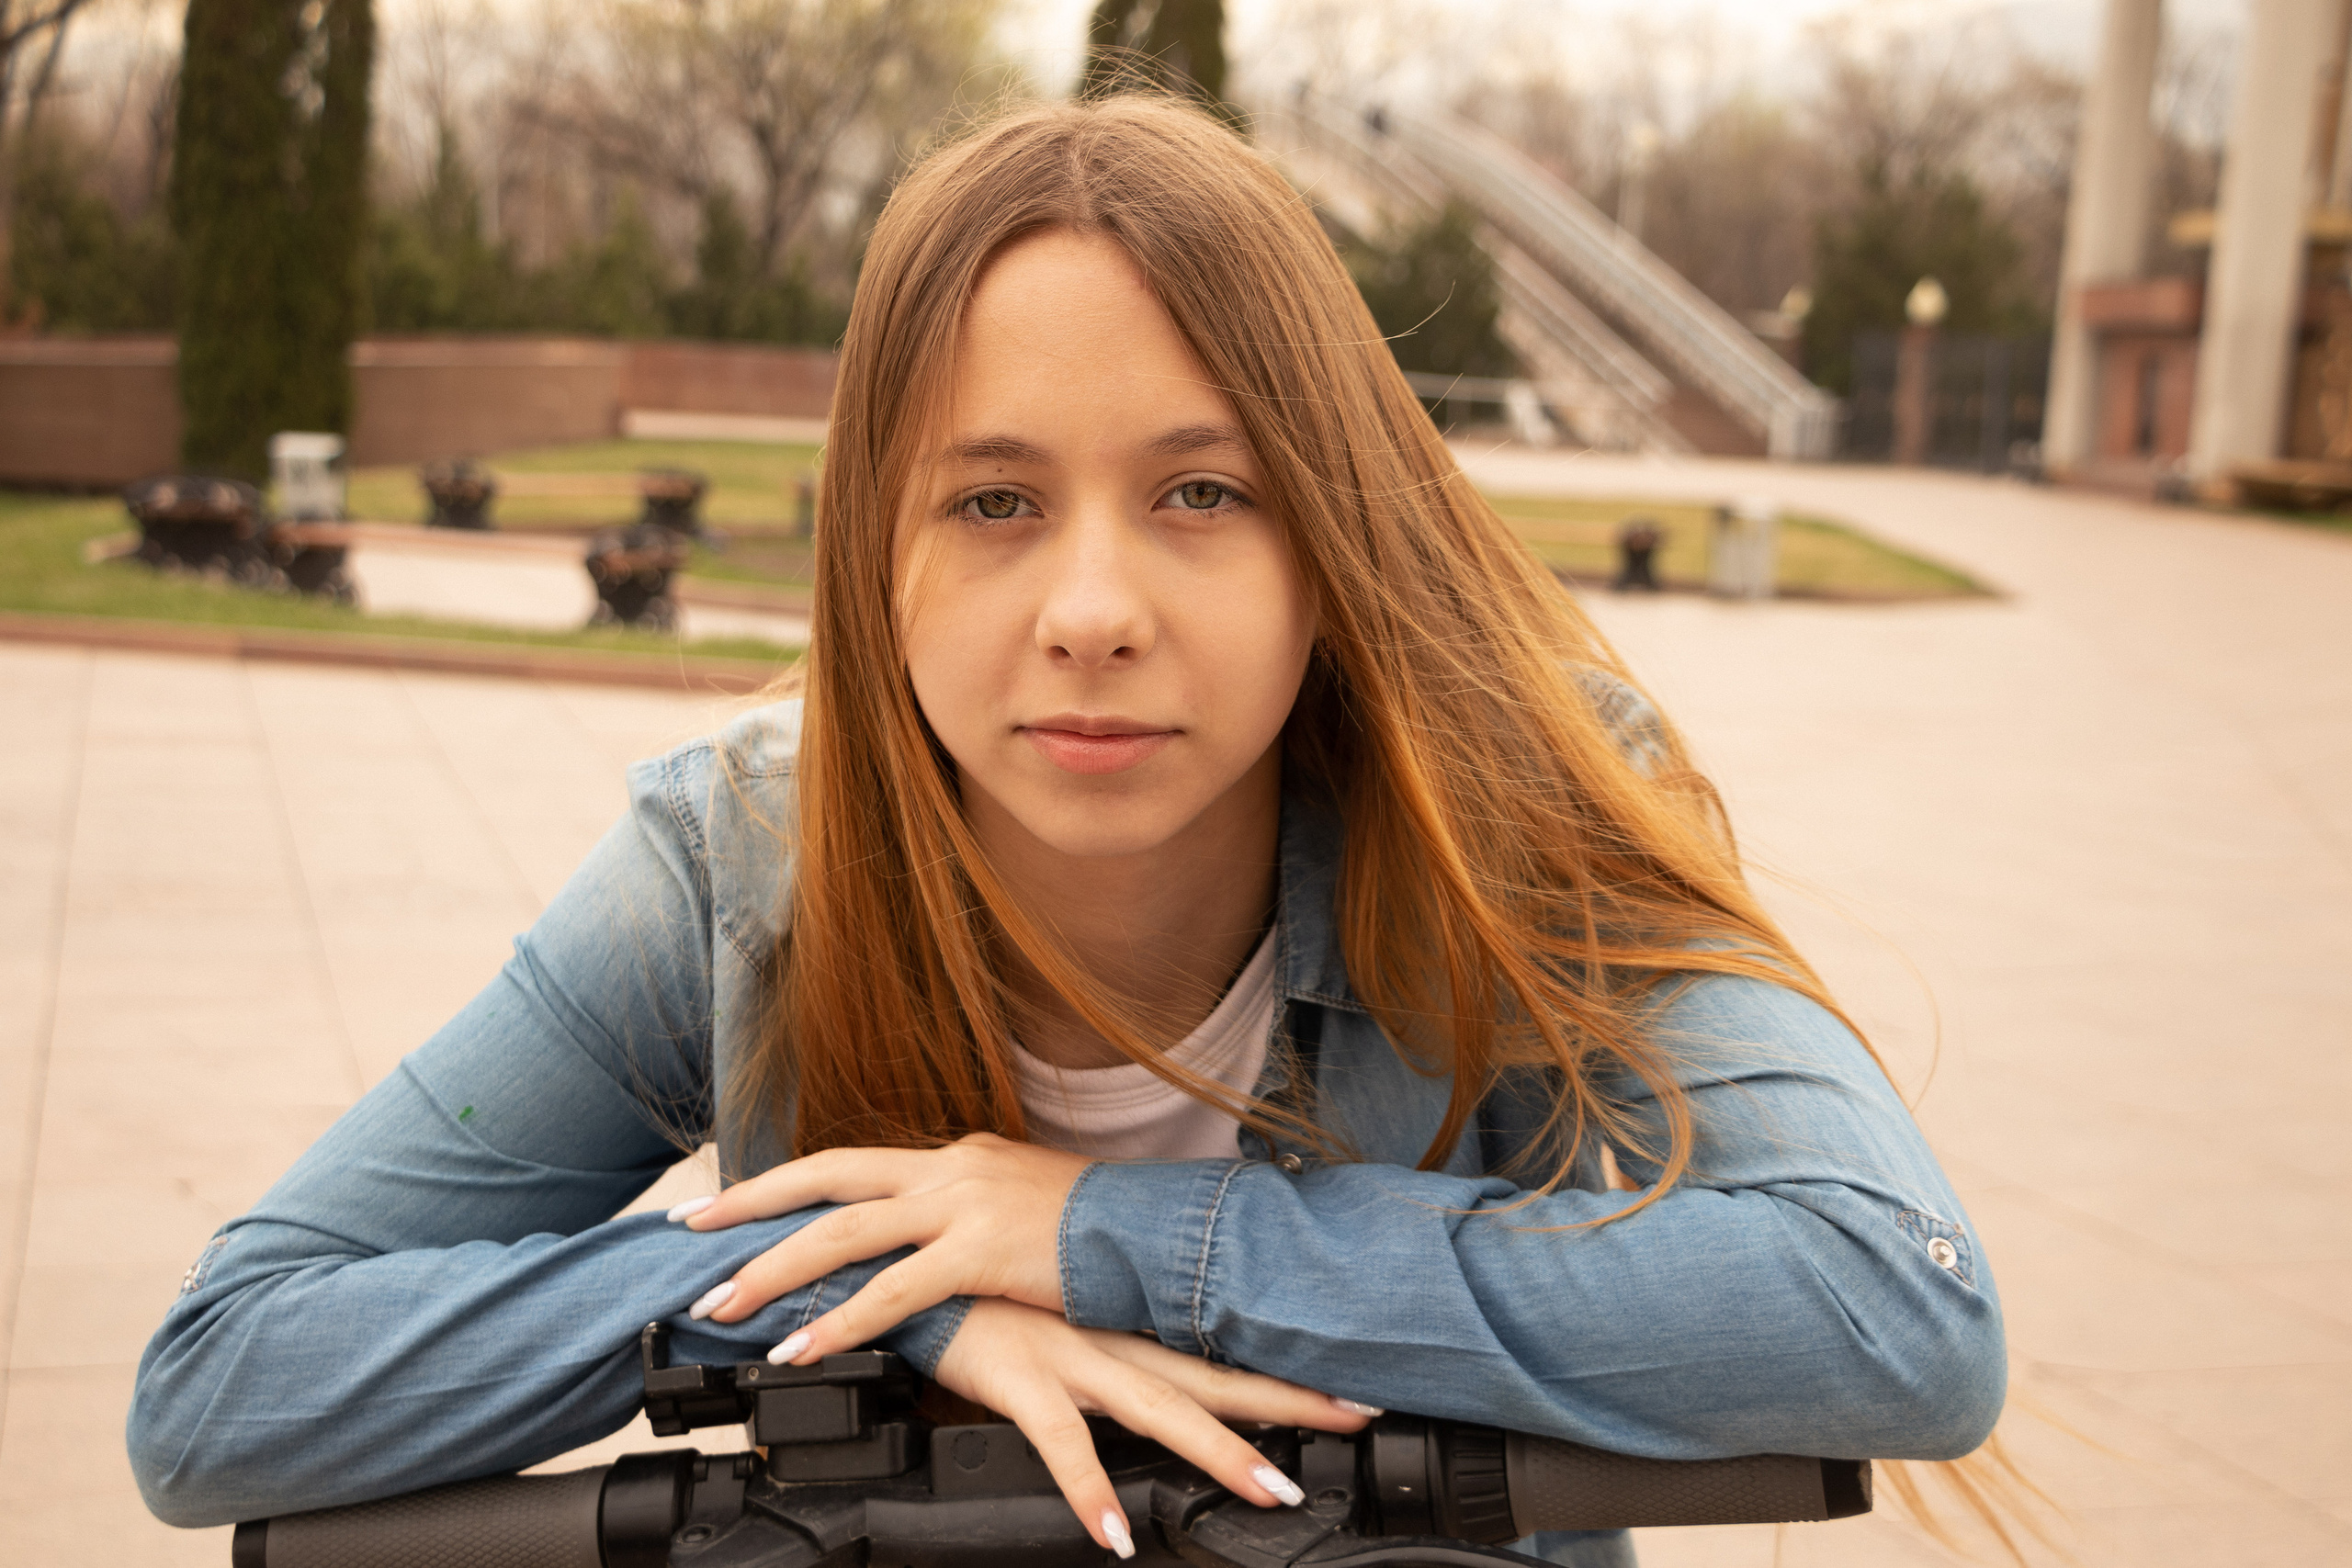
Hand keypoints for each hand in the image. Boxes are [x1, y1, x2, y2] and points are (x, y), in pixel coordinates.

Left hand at [673, 1132, 1090, 1359]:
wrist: (1162, 1235)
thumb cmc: (1101, 1234)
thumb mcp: (1024, 1208)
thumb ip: (970, 1219)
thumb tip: (935, 1244)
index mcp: (956, 1157)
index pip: (850, 1166)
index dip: (785, 1184)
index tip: (730, 1201)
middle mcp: (950, 1167)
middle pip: (827, 1177)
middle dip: (751, 1204)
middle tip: (690, 1227)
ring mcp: (963, 1204)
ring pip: (844, 1232)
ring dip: (775, 1270)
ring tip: (721, 1304)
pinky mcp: (980, 1251)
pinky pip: (894, 1292)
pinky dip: (841, 1320)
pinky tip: (802, 1346)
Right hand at [931, 1297, 1375, 1556]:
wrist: (897, 1258)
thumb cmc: (968, 1285)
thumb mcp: (1044, 1308)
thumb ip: (1089, 1334)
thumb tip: (1130, 1359)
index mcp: (1117, 1320)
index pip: (1216, 1345)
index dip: (1282, 1365)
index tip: (1347, 1377)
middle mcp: (1109, 1336)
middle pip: (1214, 1375)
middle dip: (1289, 1399)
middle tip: (1358, 1413)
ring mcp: (1069, 1357)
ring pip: (1161, 1408)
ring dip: (1221, 1451)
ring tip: (1274, 1488)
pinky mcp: (1019, 1380)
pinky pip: (1063, 1444)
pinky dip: (1090, 1492)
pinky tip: (1114, 1533)